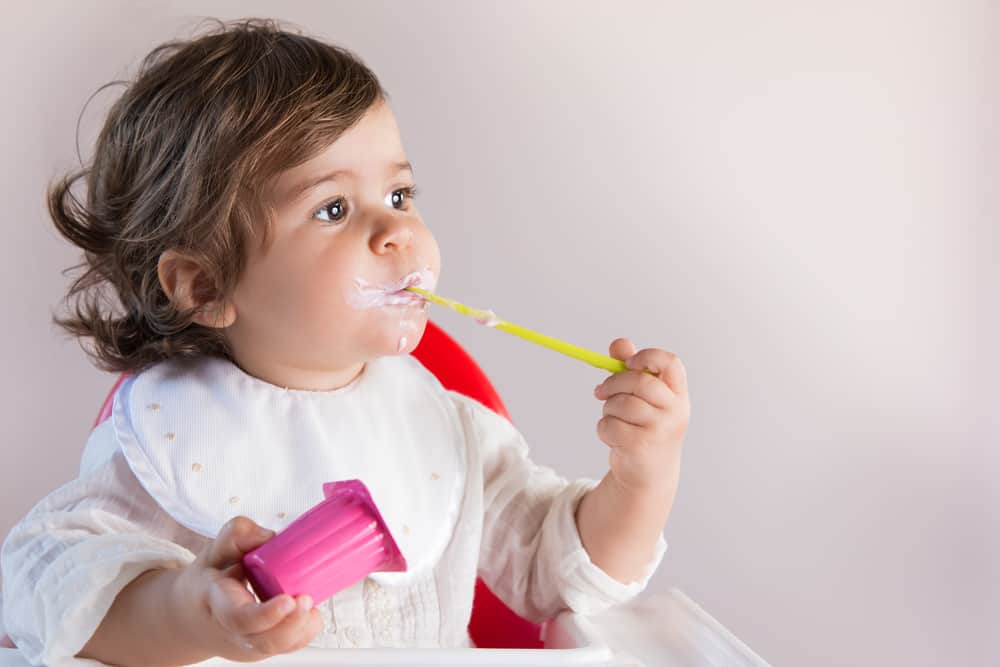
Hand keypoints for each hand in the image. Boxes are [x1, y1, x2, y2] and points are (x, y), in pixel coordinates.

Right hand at [172, 516, 322, 660]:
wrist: (194, 616)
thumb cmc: (207, 583)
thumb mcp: (213, 551)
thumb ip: (237, 535)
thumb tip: (269, 536)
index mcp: (217, 604)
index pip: (239, 618)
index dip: (266, 614)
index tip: (288, 600)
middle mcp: (234, 631)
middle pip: (264, 640)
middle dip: (291, 624)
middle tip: (306, 599)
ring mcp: (251, 644)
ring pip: (279, 647)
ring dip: (302, 628)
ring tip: (311, 604)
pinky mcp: (266, 647)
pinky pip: (289, 646)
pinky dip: (305, 631)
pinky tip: (311, 613)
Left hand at [593, 338, 690, 491]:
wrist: (650, 474)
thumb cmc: (645, 429)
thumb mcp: (643, 399)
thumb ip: (631, 369)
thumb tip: (619, 343)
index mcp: (678, 394)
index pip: (671, 363)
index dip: (648, 356)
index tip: (629, 363)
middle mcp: (675, 410)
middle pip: (640, 381)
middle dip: (613, 383)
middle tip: (599, 391)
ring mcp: (661, 429)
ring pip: (622, 404)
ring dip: (608, 409)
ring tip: (611, 418)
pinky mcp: (642, 446)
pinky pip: (611, 425)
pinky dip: (603, 428)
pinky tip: (612, 436)